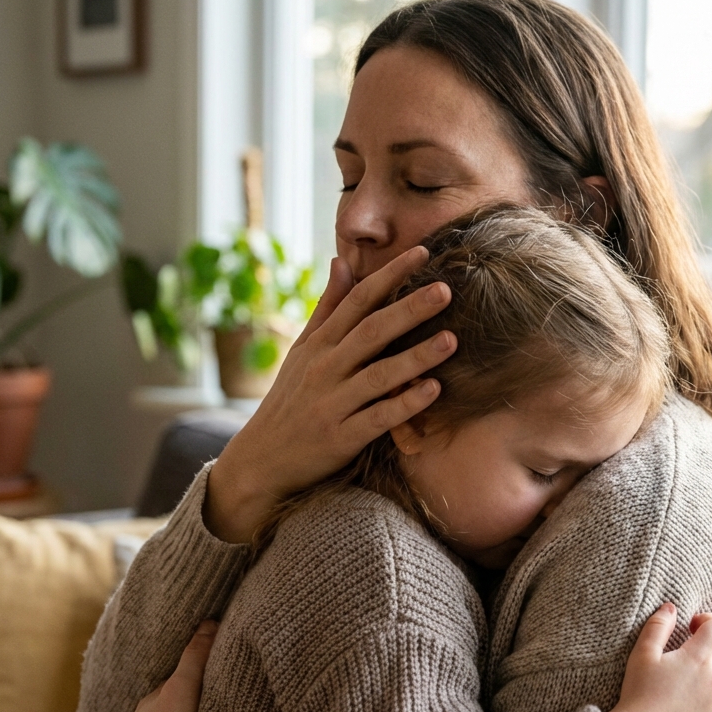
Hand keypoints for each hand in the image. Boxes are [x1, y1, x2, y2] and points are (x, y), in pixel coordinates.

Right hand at [205, 247, 456, 542]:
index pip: (358, 300)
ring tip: (452, 340)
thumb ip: (327, 308)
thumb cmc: (289, 400)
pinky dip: (405, 405)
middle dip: (409, 309)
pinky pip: (378, 418)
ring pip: (378, 375)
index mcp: (320, 344)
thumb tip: (341, 261)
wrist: (260, 459)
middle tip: (446, 290)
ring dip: (415, 357)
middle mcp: (325, 369)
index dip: (390, 275)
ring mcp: (333, 403)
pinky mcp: (342, 438)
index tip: (422, 252)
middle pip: (371, 332)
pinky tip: (433, 391)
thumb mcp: (302, 350)